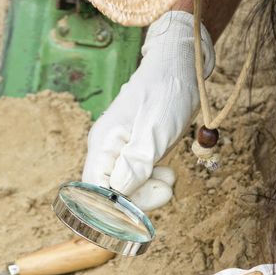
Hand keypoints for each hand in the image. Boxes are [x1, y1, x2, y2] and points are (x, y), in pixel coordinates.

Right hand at [82, 11, 213, 211]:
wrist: (180, 67)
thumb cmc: (167, 92)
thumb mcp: (155, 130)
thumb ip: (136, 162)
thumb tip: (118, 192)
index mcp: (103, 144)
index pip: (95, 191)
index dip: (115, 208)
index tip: (144, 208)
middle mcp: (106, 150)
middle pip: (111, 194)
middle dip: (139, 199)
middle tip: (168, 189)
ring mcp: (120, 151)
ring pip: (127, 188)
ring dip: (150, 190)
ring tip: (171, 176)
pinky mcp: (135, 151)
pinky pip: (138, 177)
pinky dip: (153, 180)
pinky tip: (168, 172)